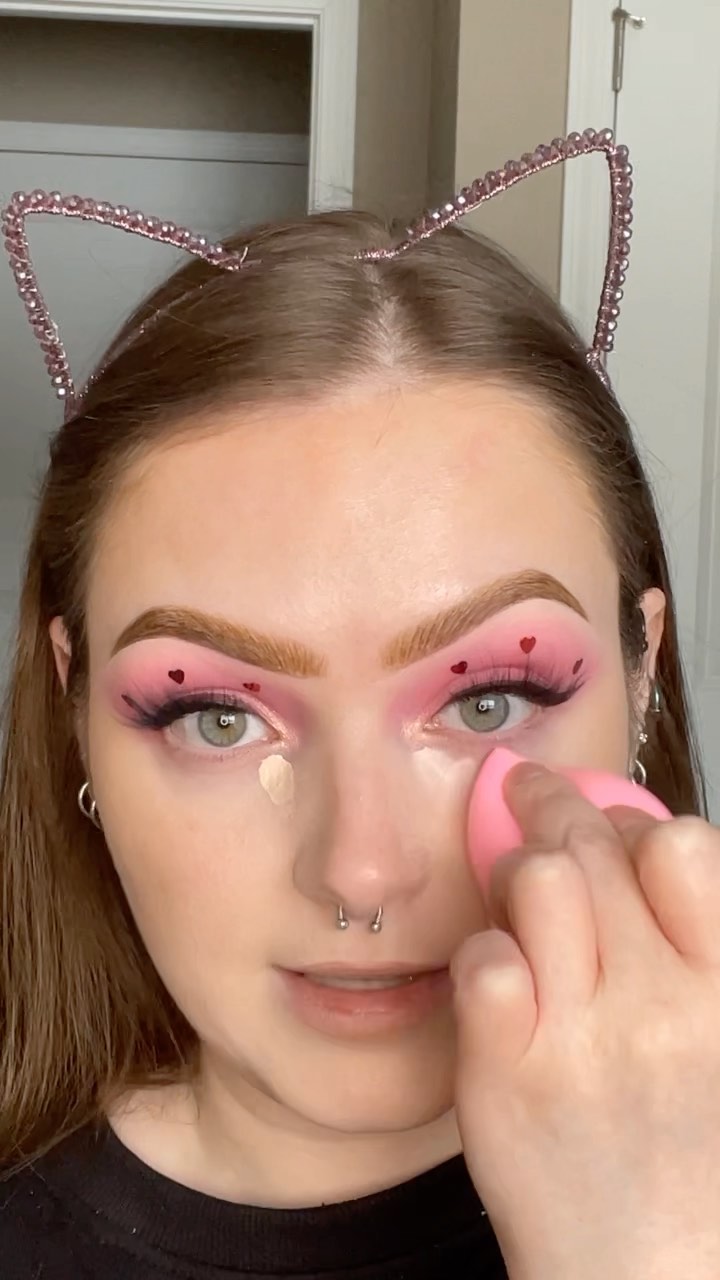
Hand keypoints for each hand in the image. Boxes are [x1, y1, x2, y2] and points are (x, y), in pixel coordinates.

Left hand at [453, 761, 719, 1279]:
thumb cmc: (686, 1158)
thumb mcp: (719, 1043)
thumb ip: (694, 951)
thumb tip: (642, 847)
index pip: (682, 847)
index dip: (637, 824)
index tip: (612, 826)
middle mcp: (662, 1007)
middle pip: (593, 849)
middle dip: (555, 811)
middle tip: (532, 797)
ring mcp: (582, 1039)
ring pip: (535, 880)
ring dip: (516, 875)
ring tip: (516, 898)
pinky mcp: (507, 1072)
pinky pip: (482, 957)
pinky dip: (483, 956)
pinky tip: (498, 981)